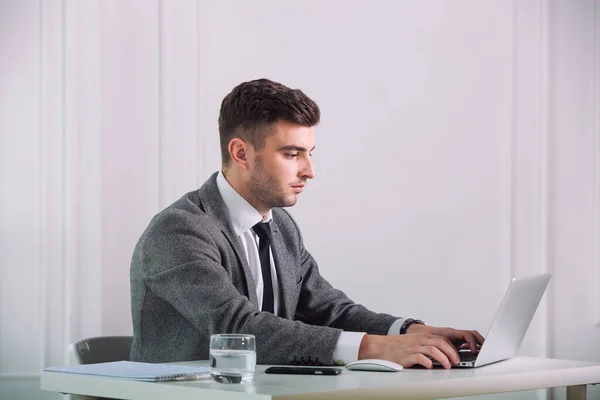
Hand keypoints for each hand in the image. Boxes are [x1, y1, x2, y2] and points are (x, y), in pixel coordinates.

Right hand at [357, 326, 483, 369]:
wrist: (380, 347)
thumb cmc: (396, 347)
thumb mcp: (413, 343)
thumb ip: (426, 346)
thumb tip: (441, 354)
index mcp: (422, 337)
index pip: (442, 339)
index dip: (452, 348)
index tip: (458, 356)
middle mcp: (419, 341)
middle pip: (440, 343)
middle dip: (451, 352)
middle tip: (456, 361)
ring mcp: (413, 347)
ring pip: (432, 349)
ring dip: (443, 358)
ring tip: (447, 366)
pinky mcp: (406, 355)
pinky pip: (419, 356)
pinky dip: (427, 361)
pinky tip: (430, 366)